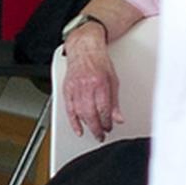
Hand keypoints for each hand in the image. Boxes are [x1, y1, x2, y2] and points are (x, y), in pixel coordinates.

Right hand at [60, 25, 120, 139]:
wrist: (84, 49)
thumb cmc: (99, 62)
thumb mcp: (113, 80)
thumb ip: (114, 101)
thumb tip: (118, 118)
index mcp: (100, 84)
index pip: (104, 109)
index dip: (107, 121)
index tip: (109, 127)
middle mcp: (87, 87)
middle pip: (91, 114)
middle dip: (97, 128)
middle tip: (101, 135)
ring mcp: (75, 89)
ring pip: (80, 113)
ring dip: (87, 126)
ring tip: (94, 132)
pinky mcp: (67, 90)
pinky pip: (69, 110)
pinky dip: (73, 122)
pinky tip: (78, 130)